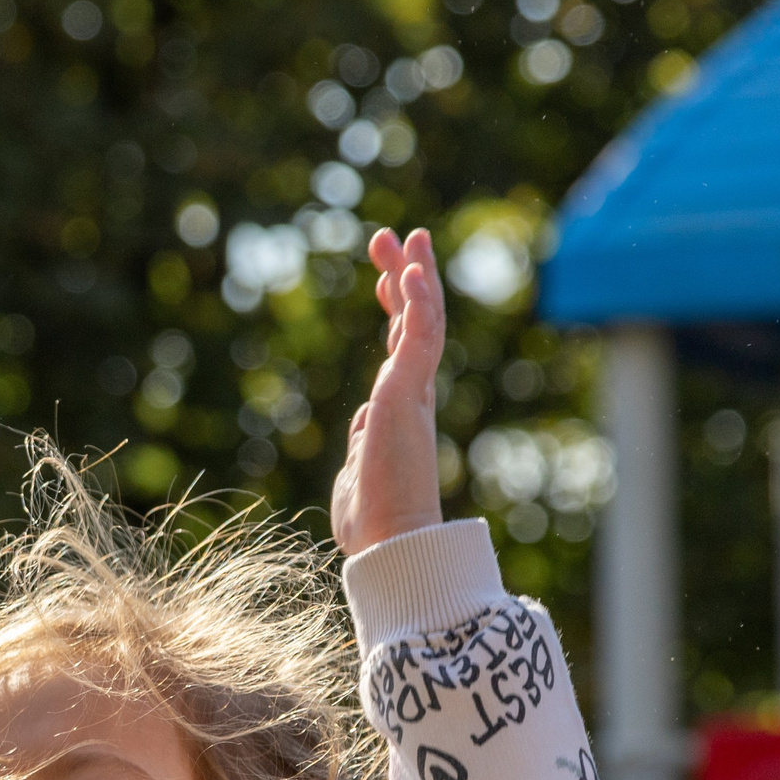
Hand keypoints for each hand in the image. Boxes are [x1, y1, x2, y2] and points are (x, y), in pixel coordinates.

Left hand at [331, 227, 447, 557]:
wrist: (389, 542)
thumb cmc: (372, 521)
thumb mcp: (357, 472)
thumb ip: (361, 443)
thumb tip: (360, 425)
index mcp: (400, 409)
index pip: (400, 346)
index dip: (396, 308)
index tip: (386, 278)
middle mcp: (412, 395)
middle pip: (414, 321)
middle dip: (404, 276)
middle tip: (392, 238)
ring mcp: (412, 393)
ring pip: (422, 320)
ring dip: (414, 276)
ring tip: (406, 238)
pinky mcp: (407, 396)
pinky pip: (420, 339)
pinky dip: (418, 304)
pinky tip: (411, 273)